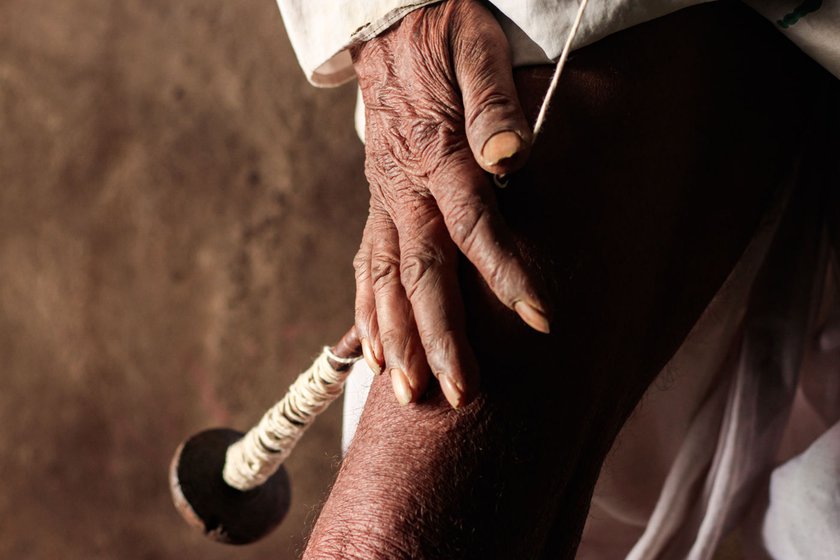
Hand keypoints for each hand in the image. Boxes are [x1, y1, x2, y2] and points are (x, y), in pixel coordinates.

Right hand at [352, 0, 548, 408]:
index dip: (505, 272)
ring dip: (398, 338)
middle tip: (463, 393)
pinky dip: (367, 314)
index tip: (539, 319)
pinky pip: (364, 266)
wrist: (392, 26)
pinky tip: (374, 354)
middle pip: (422, 270)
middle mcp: (403, 186)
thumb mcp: (475, 47)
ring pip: (384, 279)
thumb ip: (493, 103)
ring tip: (412, 394)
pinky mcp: (378, 205)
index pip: (473, 222)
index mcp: (435, 151)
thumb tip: (512, 157)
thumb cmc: (444, 34)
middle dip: (442, 335)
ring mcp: (384, 200)